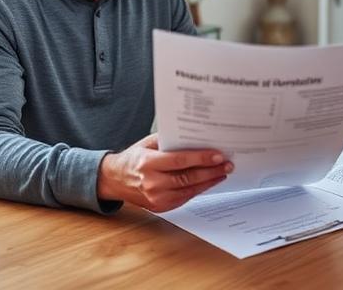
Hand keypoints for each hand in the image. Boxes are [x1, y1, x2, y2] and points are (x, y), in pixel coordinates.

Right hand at [97, 133, 232, 211]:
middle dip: (211, 171)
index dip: (201, 158)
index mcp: (147, 163)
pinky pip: (185, 198)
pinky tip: (209, 181)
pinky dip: (199, 189)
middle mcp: (151, 183)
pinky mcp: (160, 207)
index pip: (179, 161)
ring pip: (189, 190)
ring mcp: (156, 198)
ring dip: (209, 181)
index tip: (218, 155)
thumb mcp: (147, 143)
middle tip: (227, 164)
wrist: (115, 180)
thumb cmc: (134, 158)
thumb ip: (169, 140)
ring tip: (222, 173)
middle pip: (188, 178)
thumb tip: (196, 136)